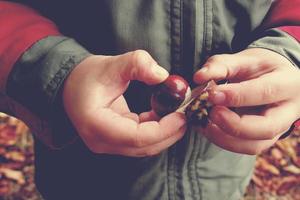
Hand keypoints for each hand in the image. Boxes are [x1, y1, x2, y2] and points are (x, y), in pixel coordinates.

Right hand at [63, 50, 185, 156]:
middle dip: (169, 133)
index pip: (136, 137)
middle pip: (144, 147)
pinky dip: (156, 130)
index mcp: (96, 125)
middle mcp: (101, 141)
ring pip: (145, 147)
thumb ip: (137, 64)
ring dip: (165, 133)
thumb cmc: (87, 75)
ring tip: (179, 113)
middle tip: (187, 114)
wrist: (72, 85)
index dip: (163, 129)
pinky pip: (141, 141)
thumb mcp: (111, 64)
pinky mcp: (115, 141)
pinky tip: (164, 114)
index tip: (181, 115)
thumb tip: (163, 75)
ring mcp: (108, 144)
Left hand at [193, 48, 299, 154]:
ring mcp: (278, 130)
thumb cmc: (257, 68)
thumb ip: (221, 65)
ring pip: (254, 145)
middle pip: (266, 128)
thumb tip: (199, 77)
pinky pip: (244, 148)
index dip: (237, 96)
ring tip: (204, 123)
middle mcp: (289, 111)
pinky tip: (207, 128)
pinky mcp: (264, 140)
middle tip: (210, 113)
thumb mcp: (242, 60)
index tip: (212, 94)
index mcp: (289, 83)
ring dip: (224, 138)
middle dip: (234, 124)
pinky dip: (222, 141)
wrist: (271, 79)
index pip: (266, 92)